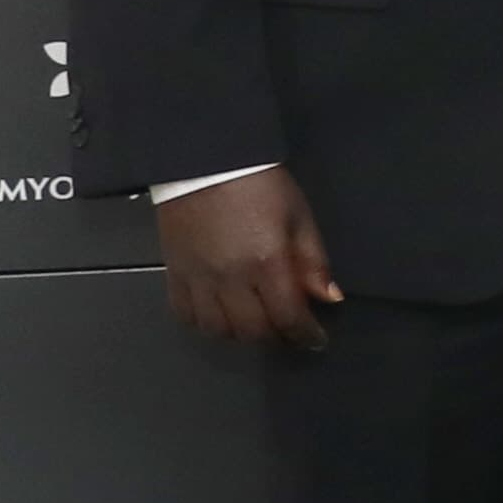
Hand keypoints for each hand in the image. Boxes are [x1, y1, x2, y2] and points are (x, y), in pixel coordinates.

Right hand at [156, 174, 339, 352]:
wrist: (206, 163)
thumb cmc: (260, 186)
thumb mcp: (299, 216)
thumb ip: (313, 261)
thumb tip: (329, 298)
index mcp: (266, 262)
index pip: (287, 316)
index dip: (305, 335)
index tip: (315, 340)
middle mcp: (229, 278)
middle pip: (251, 331)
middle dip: (276, 338)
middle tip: (288, 332)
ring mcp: (197, 279)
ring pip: (216, 330)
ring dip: (240, 335)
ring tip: (257, 324)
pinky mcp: (173, 273)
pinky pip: (185, 315)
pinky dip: (205, 323)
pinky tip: (221, 315)